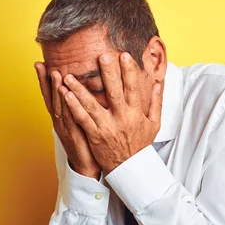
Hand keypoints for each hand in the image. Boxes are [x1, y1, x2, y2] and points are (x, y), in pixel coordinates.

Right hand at [34, 62, 100, 178]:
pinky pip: (70, 118)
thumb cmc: (86, 144)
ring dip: (56, 89)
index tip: (40, 64)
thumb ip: (79, 107)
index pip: (51, 96)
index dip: (44, 81)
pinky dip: (66, 105)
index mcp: (60, 118)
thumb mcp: (81, 122)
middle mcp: (59, 122)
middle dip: (45, 81)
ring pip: (59, 106)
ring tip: (54, 73)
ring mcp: (65, 128)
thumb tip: (81, 90)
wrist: (87, 167)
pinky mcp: (74, 135)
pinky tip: (65, 94)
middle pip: (50, 98)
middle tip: (41, 64)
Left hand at [59, 52, 162, 174]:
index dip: (129, 71)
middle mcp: (121, 119)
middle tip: (101, 57)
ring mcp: (106, 127)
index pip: (132, 88)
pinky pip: (82, 119)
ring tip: (69, 75)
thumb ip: (156, 102)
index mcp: (135, 113)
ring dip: (80, 89)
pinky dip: (73, 106)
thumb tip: (159, 83)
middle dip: (107, 74)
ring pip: (92, 105)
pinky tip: (65, 94)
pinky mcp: (94, 136)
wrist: (130, 168)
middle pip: (114, 93)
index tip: (125, 56)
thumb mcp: (154, 123)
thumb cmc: (140, 144)